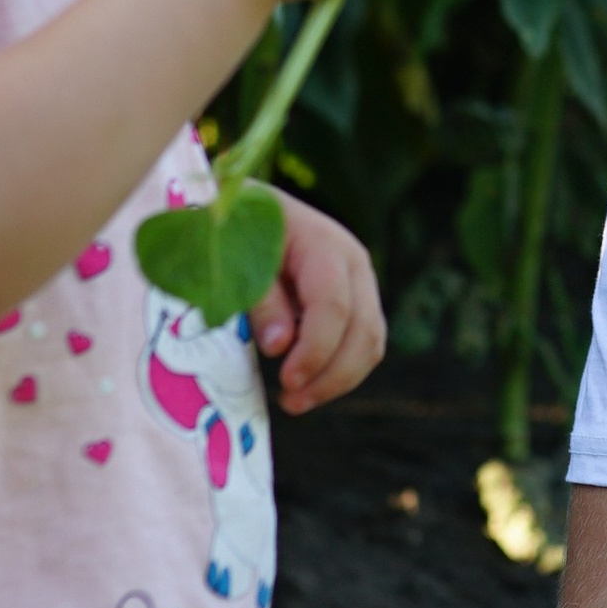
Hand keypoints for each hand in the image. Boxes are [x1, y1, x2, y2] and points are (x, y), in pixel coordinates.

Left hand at [251, 194, 385, 412]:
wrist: (247, 205)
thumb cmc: (235, 229)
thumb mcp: (237, 257)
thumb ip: (259, 299)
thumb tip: (279, 346)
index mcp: (324, 244)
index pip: (333, 307)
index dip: (314, 350)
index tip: (286, 381)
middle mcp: (353, 263)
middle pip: (364, 330)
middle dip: (331, 375)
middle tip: (290, 402)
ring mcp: (360, 282)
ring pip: (371, 342)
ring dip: (339, 379)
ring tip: (296, 401)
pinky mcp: (355, 300)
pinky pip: (362, 343)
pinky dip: (340, 370)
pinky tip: (307, 383)